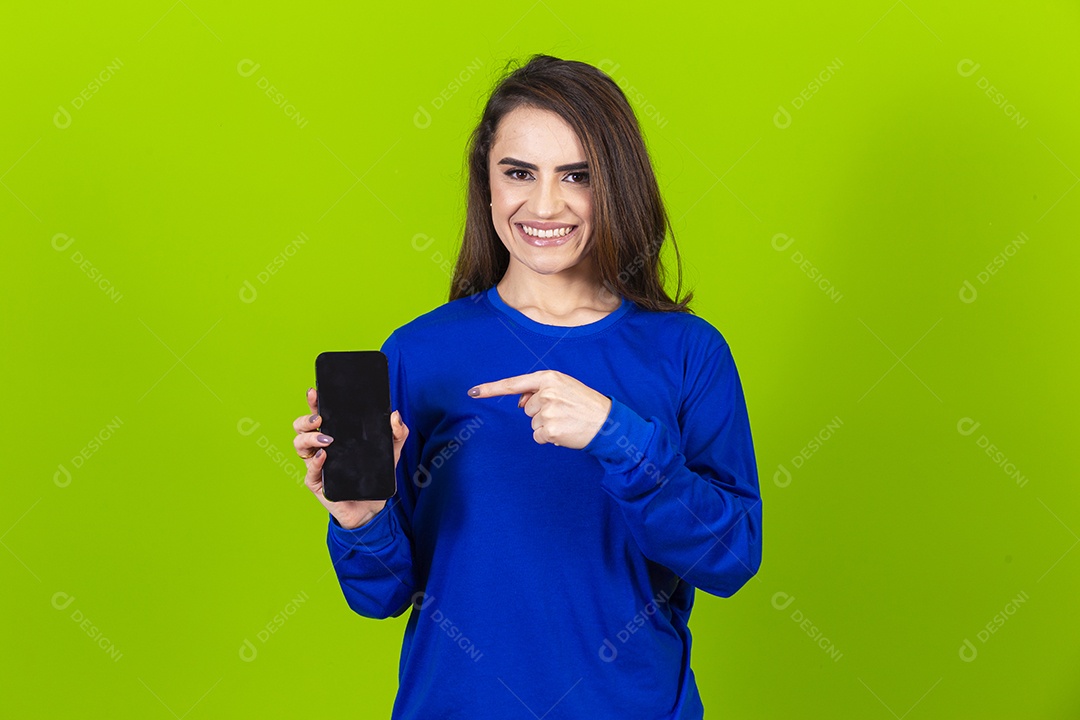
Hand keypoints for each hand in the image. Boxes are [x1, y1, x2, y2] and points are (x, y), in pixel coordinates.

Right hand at [293, 387, 408, 529]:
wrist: (374, 505)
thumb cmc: (375, 474)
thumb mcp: (392, 451)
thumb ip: (397, 432)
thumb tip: (395, 414)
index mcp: (334, 434)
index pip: (319, 414)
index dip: (314, 402)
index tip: (315, 391)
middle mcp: (321, 447)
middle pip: (301, 427)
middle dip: (306, 419)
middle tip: (320, 418)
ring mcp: (317, 464)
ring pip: (299, 445)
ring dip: (309, 438)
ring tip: (327, 439)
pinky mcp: (318, 483)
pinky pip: (310, 471)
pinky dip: (316, 461)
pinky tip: (325, 456)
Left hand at [467, 370, 611, 449]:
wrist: (606, 422)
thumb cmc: (585, 404)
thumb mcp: (564, 387)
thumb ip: (539, 390)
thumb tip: (519, 402)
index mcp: (548, 378)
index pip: (514, 384)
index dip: (491, 389)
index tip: (473, 392)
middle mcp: (545, 392)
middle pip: (526, 409)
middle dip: (540, 413)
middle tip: (563, 412)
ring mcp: (547, 411)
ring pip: (532, 423)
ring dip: (546, 426)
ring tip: (566, 421)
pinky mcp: (549, 429)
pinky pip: (538, 436)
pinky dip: (549, 437)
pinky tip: (565, 432)